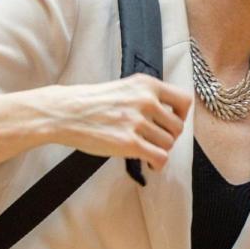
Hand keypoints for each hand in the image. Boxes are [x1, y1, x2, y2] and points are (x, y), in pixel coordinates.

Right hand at [43, 74, 191, 170]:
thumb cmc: (91, 102)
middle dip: (169, 137)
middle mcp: (146, 101)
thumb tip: (167, 114)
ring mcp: (137, 122)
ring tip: (147, 151)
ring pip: (168, 144)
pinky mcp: (129, 143)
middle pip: (177, 127)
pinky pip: (160, 158)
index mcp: (146, 84)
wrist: (66, 112)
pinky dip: (158, 164)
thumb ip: (146, 96)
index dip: (182, 115)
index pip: (184, 100)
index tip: (173, 122)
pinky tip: (149, 164)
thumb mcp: (124, 87)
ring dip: (160, 150)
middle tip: (155, 140)